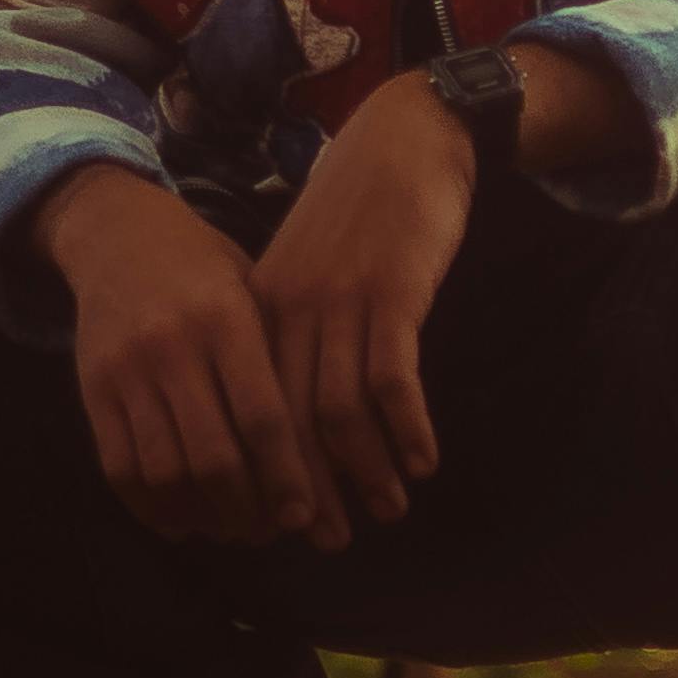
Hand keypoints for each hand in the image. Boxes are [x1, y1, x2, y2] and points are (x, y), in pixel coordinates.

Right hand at [33, 164, 337, 548]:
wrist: (118, 232)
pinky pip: (119, 468)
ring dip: (200, 516)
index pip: (263, 417)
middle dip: (245, 509)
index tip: (303, 515)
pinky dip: (150, 507)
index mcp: (226, 320)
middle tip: (267, 532)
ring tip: (227, 529)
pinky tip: (179, 521)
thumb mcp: (252, 291)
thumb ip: (277, 361)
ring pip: (165, 471)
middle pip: (213, 456)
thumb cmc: (205, 268)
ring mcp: (127, 370)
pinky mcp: (93, 389)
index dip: (286, 476)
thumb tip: (323, 451)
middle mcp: (173, 346)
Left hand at [249, 74, 480, 530]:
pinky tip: (423, 459)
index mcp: (261, 309)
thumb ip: (295, 330)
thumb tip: (294, 411)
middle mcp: (290, 310)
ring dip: (367, 470)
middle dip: (314, 489)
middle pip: (291, 423)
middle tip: (336, 539)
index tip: (291, 522)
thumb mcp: (310, 269)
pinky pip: (392, 380)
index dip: (272, 474)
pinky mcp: (390, 293)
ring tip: (390, 508)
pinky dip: (407, 429)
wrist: (406, 138)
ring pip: (340, 412)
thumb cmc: (361, 210)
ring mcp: (339, 302)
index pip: (254, 412)